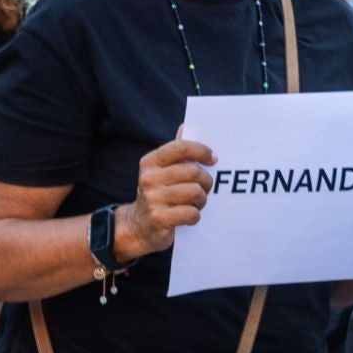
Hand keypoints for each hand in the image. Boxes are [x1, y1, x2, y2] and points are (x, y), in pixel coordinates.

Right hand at [115, 137, 215, 259]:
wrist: (138, 226)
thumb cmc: (158, 194)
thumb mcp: (162, 172)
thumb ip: (176, 153)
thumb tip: (184, 127)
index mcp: (150, 162)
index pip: (181, 147)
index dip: (202, 151)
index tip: (214, 160)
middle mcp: (149, 178)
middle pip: (193, 171)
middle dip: (206, 181)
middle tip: (204, 189)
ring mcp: (152, 198)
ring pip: (195, 193)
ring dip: (201, 200)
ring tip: (195, 203)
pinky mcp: (159, 218)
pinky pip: (191, 213)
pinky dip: (195, 216)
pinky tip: (188, 217)